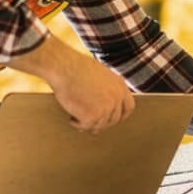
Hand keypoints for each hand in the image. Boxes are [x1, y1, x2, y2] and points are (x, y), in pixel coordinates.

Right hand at [8, 33, 134, 132]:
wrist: (64, 67)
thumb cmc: (76, 66)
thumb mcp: (100, 74)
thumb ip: (107, 88)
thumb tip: (104, 104)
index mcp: (120, 85)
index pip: (128, 107)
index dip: (120, 116)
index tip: (111, 120)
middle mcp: (116, 97)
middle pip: (113, 120)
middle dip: (101, 122)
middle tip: (88, 120)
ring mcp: (106, 108)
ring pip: (98, 125)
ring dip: (87, 122)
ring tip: (75, 113)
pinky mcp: (92, 116)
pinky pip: (85, 126)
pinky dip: (76, 123)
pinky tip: (71, 116)